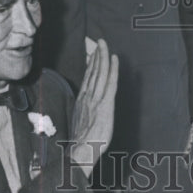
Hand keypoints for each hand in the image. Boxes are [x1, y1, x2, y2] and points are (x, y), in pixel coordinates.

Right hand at [70, 38, 118, 176]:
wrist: (81, 150)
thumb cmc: (82, 140)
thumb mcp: (79, 121)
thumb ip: (83, 109)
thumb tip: (85, 103)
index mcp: (81, 100)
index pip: (87, 77)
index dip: (90, 63)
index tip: (92, 52)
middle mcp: (87, 97)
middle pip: (92, 71)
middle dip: (96, 55)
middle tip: (99, 41)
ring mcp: (96, 100)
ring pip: (100, 73)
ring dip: (102, 57)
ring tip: (104, 45)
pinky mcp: (105, 105)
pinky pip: (110, 83)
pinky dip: (112, 69)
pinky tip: (114, 59)